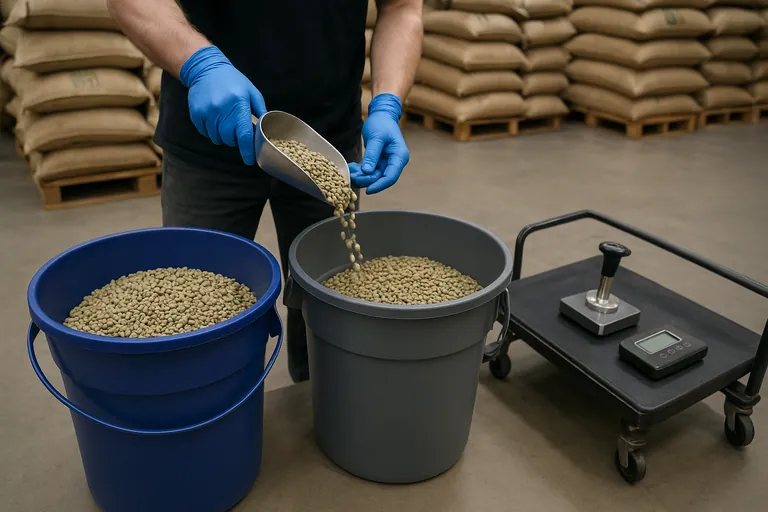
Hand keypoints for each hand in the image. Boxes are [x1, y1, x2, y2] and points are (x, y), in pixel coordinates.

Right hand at [180, 46, 266, 164]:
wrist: (206, 68)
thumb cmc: (233, 81)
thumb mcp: (251, 92)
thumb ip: (260, 111)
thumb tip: (265, 130)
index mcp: (239, 104)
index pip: (244, 135)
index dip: (247, 151)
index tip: (250, 160)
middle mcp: (222, 109)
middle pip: (230, 140)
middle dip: (235, 139)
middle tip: (237, 129)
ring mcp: (207, 112)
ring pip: (217, 138)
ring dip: (223, 135)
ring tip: (225, 121)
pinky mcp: (196, 114)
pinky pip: (206, 133)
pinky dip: (211, 130)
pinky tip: (214, 118)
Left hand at [349, 93, 408, 193]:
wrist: (381, 115)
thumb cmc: (381, 123)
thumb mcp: (376, 137)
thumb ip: (372, 155)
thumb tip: (367, 172)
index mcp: (399, 157)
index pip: (391, 176)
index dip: (380, 185)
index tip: (368, 190)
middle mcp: (395, 162)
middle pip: (381, 178)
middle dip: (366, 180)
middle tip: (352, 178)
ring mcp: (387, 162)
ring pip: (374, 176)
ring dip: (361, 176)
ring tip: (349, 172)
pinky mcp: (379, 162)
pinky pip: (370, 171)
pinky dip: (360, 171)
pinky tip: (351, 168)